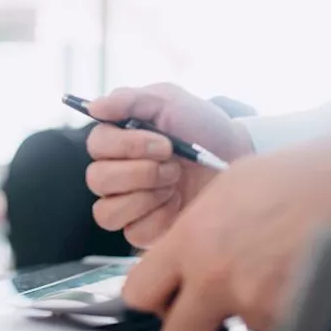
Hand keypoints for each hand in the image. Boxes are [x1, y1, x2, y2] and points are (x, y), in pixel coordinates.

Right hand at [85, 84, 254, 246]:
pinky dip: (159, 216)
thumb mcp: (170, 101)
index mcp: (116, 140)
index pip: (97, 145)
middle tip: (173, 165)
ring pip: (106, 212)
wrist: (237, 159)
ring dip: (146, 196)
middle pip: (98, 180)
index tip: (165, 144)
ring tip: (174, 183)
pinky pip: (133, 231)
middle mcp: (115, 172)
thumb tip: (94, 106)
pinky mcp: (143, 230)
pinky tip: (177, 203)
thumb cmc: (203, 127)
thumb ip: (131, 99)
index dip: (128, 146)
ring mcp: (127, 203)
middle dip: (141, 172)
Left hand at [120, 124, 330, 330]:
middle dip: (193, 330)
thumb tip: (182, 261)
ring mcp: (251, 301)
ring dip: (248, 316)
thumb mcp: (223, 193)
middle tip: (211, 313)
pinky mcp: (289, 318)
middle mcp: (213, 276)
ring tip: (273, 277)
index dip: (153, 301)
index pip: (138, 293)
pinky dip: (284, 316)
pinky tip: (296, 282)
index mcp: (189, 241)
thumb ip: (194, 234)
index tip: (167, 299)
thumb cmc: (295, 178)